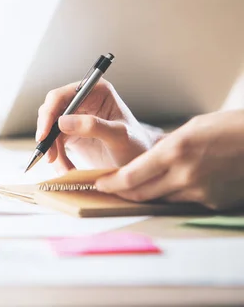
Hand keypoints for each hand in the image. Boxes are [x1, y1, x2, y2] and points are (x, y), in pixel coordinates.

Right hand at [36, 79, 156, 172]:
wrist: (141, 166)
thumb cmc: (137, 147)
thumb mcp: (119, 136)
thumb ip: (93, 126)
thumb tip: (62, 121)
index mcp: (96, 92)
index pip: (62, 96)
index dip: (49, 114)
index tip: (44, 135)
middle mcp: (83, 100)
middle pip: (51, 112)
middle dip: (47, 135)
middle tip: (49, 156)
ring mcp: (76, 117)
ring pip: (50, 130)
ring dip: (52, 150)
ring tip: (63, 168)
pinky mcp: (71, 134)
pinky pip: (54, 144)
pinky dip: (57, 158)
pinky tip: (66, 169)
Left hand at [95, 110, 243, 210]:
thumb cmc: (231, 128)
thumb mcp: (191, 128)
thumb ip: (166, 146)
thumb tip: (147, 160)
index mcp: (174, 151)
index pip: (129, 177)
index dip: (110, 183)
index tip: (99, 183)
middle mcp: (184, 175)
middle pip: (140, 193)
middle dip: (121, 192)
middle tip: (110, 188)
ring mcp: (200, 191)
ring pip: (160, 198)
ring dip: (147, 192)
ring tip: (140, 183)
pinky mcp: (213, 202)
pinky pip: (184, 201)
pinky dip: (176, 193)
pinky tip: (180, 182)